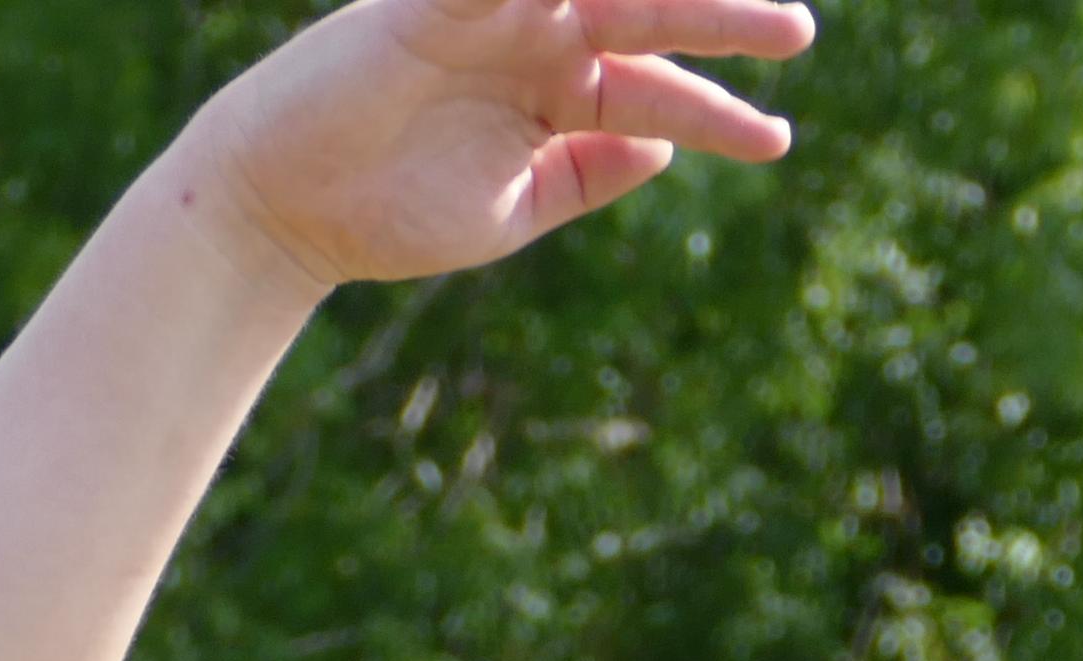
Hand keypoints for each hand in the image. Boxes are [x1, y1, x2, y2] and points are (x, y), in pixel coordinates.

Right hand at [189, 0, 813, 296]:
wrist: (284, 210)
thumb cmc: (390, 217)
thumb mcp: (513, 209)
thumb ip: (587, 174)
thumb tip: (666, 144)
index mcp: (551, 95)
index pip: (651, 93)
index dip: (715, 115)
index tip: (777, 141)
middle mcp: (531, 40)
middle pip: (643, 18)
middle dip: (719, 20)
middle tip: (798, 32)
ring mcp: (489, 14)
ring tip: (742, 9)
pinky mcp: (439, 2)